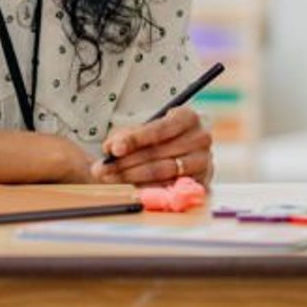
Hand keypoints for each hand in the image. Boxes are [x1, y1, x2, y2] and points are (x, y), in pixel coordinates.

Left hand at [92, 105, 214, 187]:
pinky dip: (148, 189)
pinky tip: (130, 188)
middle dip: (126, 163)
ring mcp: (204, 162)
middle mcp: (201, 138)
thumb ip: (127, 137)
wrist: (186, 149)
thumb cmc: (162, 137)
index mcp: (188, 117)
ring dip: (132, 177)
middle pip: (159, 153)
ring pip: (164, 172)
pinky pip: (171, 188)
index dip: (134, 140)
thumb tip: (110, 150)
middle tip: (102, 169)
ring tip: (110, 178)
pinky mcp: (202, 182)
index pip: (159, 130)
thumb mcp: (146, 130)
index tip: (113, 149)